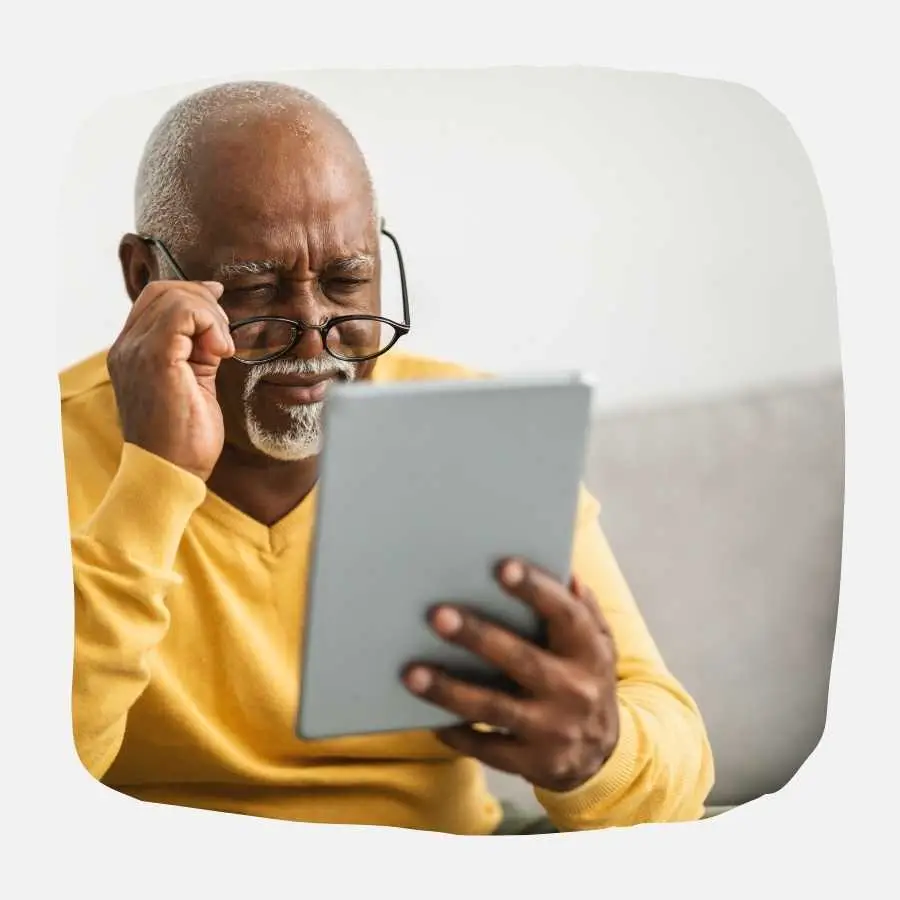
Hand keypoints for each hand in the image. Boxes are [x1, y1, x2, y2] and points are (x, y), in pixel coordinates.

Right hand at [107, 280, 234, 481]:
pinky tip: (221, 351)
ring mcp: (136, 352)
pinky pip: (182, 314)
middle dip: (203, 301)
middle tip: (224, 334)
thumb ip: (197, 351)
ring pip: (175, 298)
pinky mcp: (155, 359)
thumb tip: (213, 322)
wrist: (171, 472)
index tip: (219, 312)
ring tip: (223, 349)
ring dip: (211, 316)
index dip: (192, 296)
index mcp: (132, 353)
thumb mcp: (193, 383)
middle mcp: (127, 348)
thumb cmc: (184, 439)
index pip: (155, 300)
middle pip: (163, 291)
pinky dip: (209, 323)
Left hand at [403, 560, 618, 792]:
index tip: (502, 567)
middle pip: (522, 659)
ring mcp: (554, 729)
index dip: (536, 589)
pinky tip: (430, 719)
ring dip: (450, 691)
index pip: (565, 615)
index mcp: (589, 651)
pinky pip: (488, 748)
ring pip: (495, 707)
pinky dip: (457, 733)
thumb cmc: (585, 678)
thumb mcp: (597, 643)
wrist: (602, 754)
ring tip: (411, 673)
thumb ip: (582, 607)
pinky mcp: (535, 762)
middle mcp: (575, 690)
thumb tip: (568, 573)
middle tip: (437, 615)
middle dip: (478, 637)